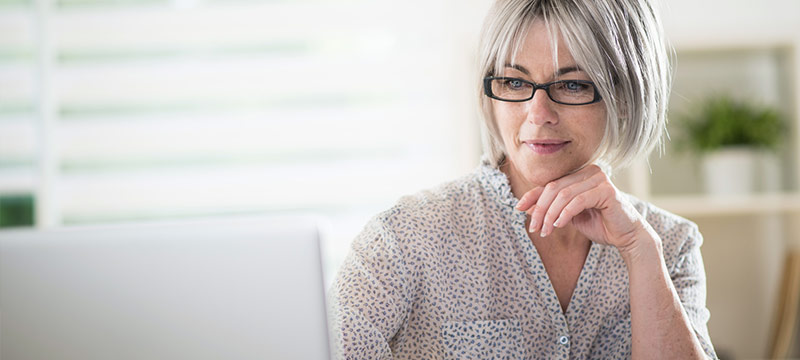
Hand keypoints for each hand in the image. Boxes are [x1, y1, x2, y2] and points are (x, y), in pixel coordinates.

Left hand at [515, 164, 653, 252]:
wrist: (627, 236)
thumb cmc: (600, 224)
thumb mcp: (568, 217)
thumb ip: (551, 209)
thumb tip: (524, 207)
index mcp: (580, 174)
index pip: (550, 183)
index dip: (532, 196)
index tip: (518, 208)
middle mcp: (590, 172)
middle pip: (554, 188)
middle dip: (540, 209)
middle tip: (534, 227)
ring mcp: (599, 179)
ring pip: (563, 195)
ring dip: (550, 215)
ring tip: (545, 231)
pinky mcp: (607, 191)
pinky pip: (578, 201)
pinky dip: (565, 214)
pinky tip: (558, 225)